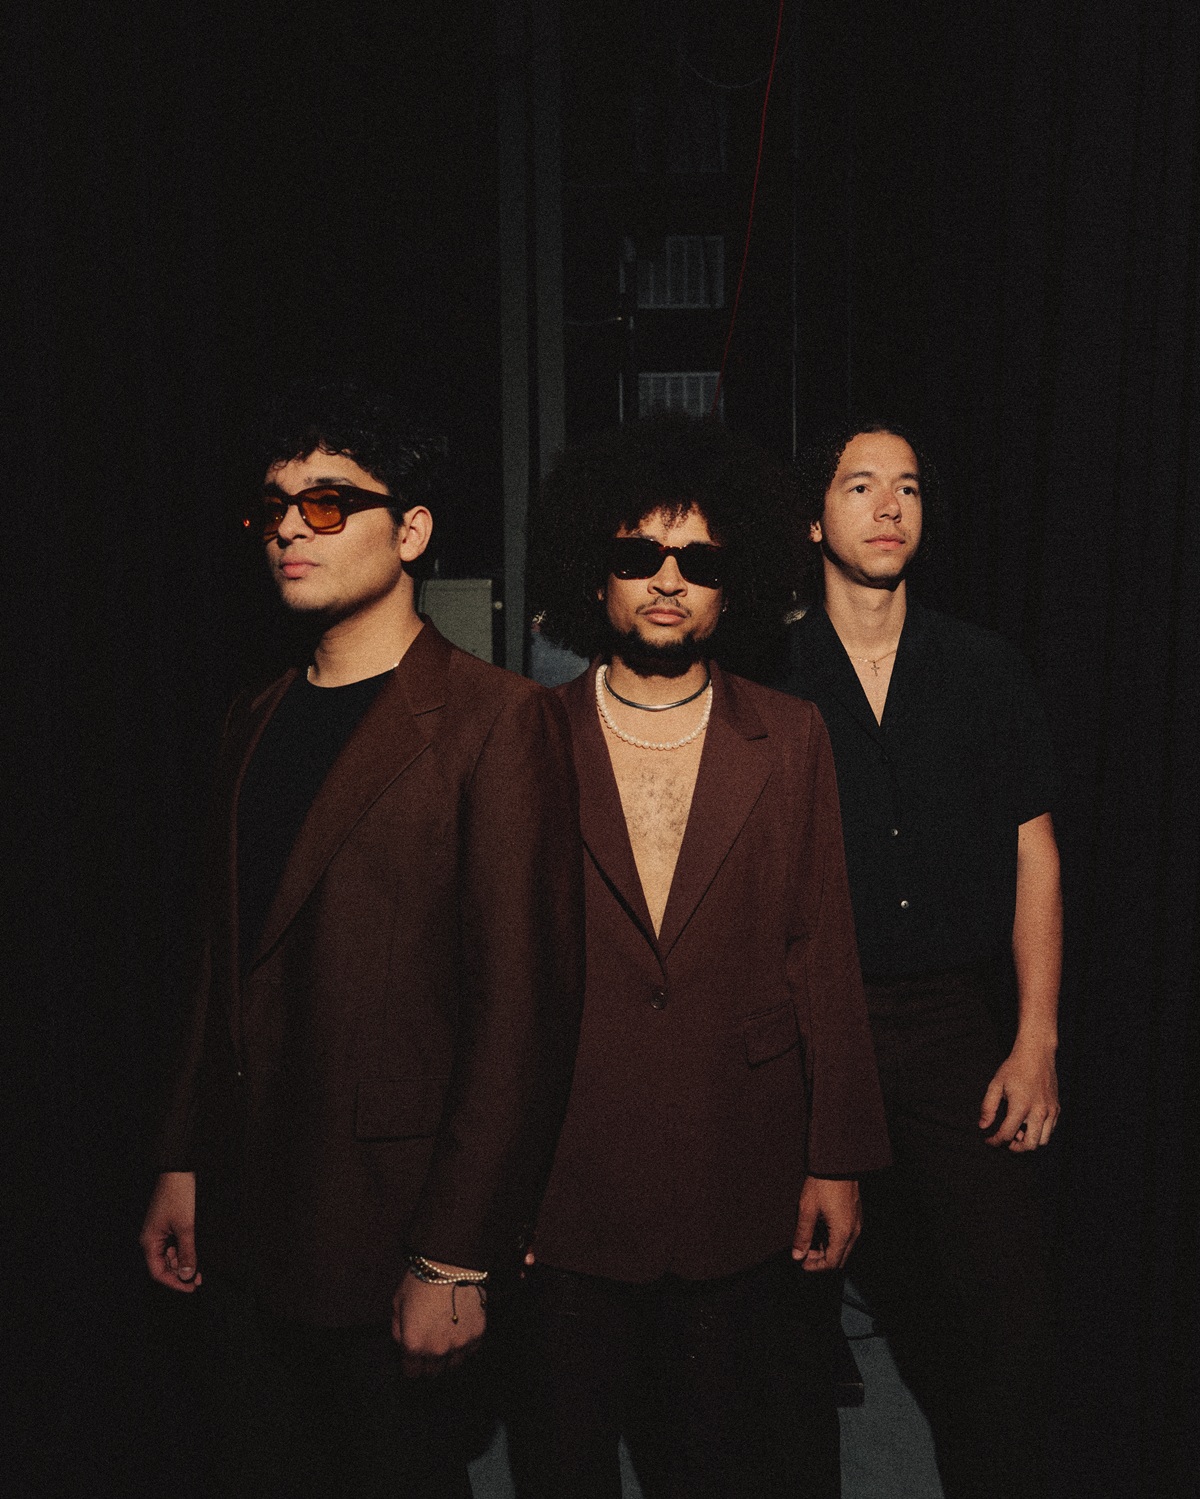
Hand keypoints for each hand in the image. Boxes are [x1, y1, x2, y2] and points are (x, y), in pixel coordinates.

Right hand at [140, 1171, 200, 1290]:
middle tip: (200, 1277)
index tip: (191, 1287)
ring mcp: (159, 1231)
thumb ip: (187, 1252)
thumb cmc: (179, 1195)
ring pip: (169, 1255)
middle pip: (163, 1265)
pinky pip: (173, 1244)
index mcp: (149, 1241)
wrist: (179, 1169)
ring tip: (200, 1266)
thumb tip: (186, 1275)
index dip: (174, 1282)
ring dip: (183, 1262)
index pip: (158, 1272)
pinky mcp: (168, 1224)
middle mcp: (151, 1238)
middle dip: (180, 1273)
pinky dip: (184, 1250)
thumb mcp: (186, 1227)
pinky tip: (195, 1252)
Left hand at [392, 1264, 485, 1377]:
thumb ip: (398, 1330)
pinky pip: (470, 1350)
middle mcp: (436, 1350)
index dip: (411, 1364)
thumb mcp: (398, 1303)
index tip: (414, 1356)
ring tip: (446, 1339)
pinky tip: (460, 1330)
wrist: (450, 1264)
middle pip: (433, 1372)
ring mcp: (459, 1344)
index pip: (412, 1373)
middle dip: (429, 1363)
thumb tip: (403, 1344)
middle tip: (429, 1346)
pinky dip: (465, 1345)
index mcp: (413, 1345)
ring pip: (453, 1365)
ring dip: (448, 1357)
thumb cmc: (421, 1281)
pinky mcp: (477, 1335)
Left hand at [792, 1176, 860, 1270]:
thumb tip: (797, 1255)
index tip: (801, 1262)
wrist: (837, 1162)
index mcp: (843, 1234)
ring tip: (809, 1242)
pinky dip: (833, 1240)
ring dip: (827, 1250)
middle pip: (839, 1258)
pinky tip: (820, 1231)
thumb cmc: (823, 1183)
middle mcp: (854, 1231)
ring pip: (843, 1248)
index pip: (831, 1263)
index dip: (815, 1267)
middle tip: (804, 1254)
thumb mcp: (807, 1210)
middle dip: (821, 1260)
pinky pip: (846, 1236)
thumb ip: (802, 1235)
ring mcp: (856, 1223)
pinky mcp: (855, 1215)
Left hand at [979, 1039, 1059, 1149]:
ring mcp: (1050, 1111)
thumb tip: (983, 1126)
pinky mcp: (1057, 1108)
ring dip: (1029, 1141)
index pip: (1007, 1134)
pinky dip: (1039, 1133)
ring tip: (1018, 1132)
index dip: (995, 1141)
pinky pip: (1050, 1130)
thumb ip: (988, 1107)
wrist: (1036, 1054)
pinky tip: (1028, 1124)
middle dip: (1015, 1148)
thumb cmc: (1015, 1068)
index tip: (988, 1140)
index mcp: (1021, 1106)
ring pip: (1042, 1141)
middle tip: (1006, 1141)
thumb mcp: (996, 1084)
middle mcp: (1039, 1111)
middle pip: (1030, 1145)